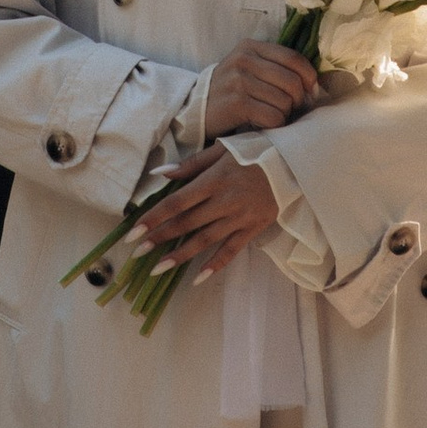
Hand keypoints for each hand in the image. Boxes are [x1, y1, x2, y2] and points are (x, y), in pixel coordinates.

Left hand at [129, 143, 282, 277]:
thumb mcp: (221, 149)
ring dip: (180, 255)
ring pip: (205, 240)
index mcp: (213, 180)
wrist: (293, 160)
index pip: (176, 203)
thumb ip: (190, 164)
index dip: (153, 218)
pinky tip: (198, 278)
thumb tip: (160, 173)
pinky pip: (232, 250)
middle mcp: (224, 201)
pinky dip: (215, 264)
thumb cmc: (254, 150)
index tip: (133, 232)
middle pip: (186, 223)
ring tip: (158, 269)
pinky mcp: (254, 228)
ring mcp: (239, 217)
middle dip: (159, 238)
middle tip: (137, 253)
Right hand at [203, 40, 319, 136]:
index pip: (293, 58)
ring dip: (284, 115)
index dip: (309, 77)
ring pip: (285, 101)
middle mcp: (244, 59)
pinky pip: (273, 117)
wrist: (193, 111)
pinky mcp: (237, 103)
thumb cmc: (229, 92)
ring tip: (273, 116)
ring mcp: (239, 80)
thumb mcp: (248, 69)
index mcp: (250, 47)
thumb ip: (276, 68)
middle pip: (292, 81)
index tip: (310, 91)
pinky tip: (263, 125)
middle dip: (298, 100)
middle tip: (292, 110)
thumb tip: (316, 84)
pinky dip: (274, 125)